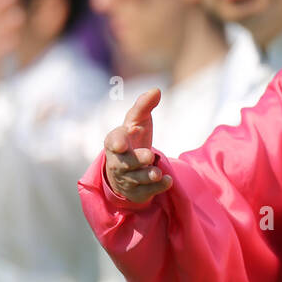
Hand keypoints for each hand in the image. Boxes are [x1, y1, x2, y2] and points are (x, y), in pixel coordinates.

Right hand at [103, 88, 172, 203]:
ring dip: (147, 176)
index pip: (113, 141)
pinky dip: (157, 188)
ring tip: (157, 173)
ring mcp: (126, 178)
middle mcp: (118, 161)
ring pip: (136, 179)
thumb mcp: (137, 121)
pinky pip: (146, 192)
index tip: (121, 145)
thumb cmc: (133, 138)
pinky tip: (167, 181)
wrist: (128, 168)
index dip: (117, 143)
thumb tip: (156, 90)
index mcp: (115, 141)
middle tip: (149, 155)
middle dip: (136, 159)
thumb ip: (144, 106)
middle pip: (125, 162)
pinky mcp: (137, 192)